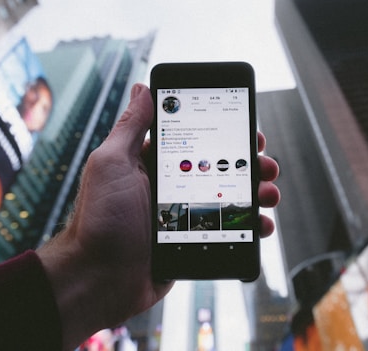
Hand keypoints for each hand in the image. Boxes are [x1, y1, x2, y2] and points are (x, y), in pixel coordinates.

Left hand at [37, 83, 279, 349]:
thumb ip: (130, 127)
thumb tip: (142, 88)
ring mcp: (184, 217)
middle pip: (220, 169)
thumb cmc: (99, 221)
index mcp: (152, 165)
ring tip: (268, 194)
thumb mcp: (112, 164)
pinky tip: (261, 225)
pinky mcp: (194, 244)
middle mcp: (171, 188)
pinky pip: (229, 232)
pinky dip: (249, 228)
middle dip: (249, 163)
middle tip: (266, 164)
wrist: (98, 280)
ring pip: (230, 199)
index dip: (225, 133)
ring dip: (256, 193)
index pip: (196, 140)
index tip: (247, 129)